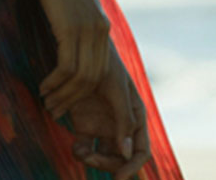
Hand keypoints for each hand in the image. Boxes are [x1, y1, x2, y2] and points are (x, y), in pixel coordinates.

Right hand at [27, 0, 111, 113]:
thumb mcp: (67, 1)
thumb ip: (68, 20)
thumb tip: (59, 36)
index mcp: (100, 25)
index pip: (101, 70)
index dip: (87, 92)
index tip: (70, 104)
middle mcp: (100, 30)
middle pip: (94, 80)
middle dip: (75, 100)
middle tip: (55, 111)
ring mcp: (88, 29)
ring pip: (82, 78)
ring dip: (64, 96)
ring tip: (47, 104)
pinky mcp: (71, 26)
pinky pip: (68, 67)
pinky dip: (56, 82)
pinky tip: (43, 86)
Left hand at [66, 42, 151, 179]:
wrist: (80, 48)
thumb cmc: (105, 64)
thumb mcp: (117, 88)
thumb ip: (124, 119)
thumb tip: (126, 153)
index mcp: (135, 117)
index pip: (140, 151)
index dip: (132, 167)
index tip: (118, 178)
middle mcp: (120, 125)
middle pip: (120, 158)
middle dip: (107, 163)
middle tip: (90, 158)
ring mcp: (102, 126)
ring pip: (102, 156)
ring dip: (92, 160)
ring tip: (80, 151)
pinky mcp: (83, 124)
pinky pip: (85, 148)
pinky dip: (80, 152)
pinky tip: (75, 147)